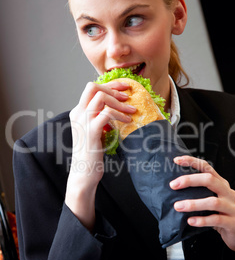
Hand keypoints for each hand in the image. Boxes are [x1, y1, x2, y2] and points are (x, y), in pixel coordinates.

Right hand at [65, 80, 135, 228]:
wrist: (83, 174)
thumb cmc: (92, 154)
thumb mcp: (95, 132)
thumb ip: (100, 118)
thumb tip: (117, 109)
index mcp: (78, 113)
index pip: (91, 89)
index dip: (109, 85)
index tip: (124, 88)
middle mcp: (78, 114)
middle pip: (93, 87)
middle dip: (113, 88)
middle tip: (128, 97)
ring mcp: (83, 122)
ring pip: (101, 97)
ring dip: (119, 102)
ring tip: (131, 111)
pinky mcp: (91, 131)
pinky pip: (107, 113)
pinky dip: (120, 115)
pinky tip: (127, 121)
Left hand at [170, 156, 234, 254]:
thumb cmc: (222, 213)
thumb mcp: (211, 198)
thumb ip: (199, 192)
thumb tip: (175, 187)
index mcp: (221, 184)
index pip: (207, 167)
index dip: (192, 162)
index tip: (177, 160)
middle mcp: (227, 192)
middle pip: (210, 180)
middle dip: (190, 180)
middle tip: (173, 185)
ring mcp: (231, 207)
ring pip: (213, 202)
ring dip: (193, 204)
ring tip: (178, 206)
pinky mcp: (233, 222)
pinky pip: (216, 219)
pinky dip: (202, 220)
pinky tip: (191, 221)